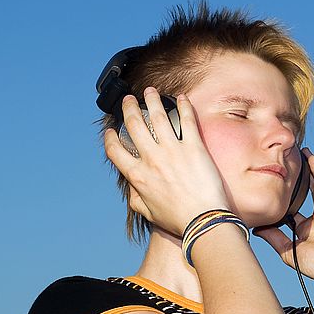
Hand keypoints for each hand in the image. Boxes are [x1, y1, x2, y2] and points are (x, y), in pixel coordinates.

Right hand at [103, 87, 231, 237]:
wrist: (204, 222)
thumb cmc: (178, 221)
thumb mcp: (147, 213)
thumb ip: (134, 198)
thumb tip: (130, 187)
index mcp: (137, 176)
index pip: (115, 151)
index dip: (110, 138)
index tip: (111, 131)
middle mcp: (151, 159)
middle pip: (134, 125)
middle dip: (129, 109)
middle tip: (129, 100)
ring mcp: (172, 151)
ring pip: (157, 116)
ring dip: (152, 100)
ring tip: (150, 92)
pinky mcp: (194, 147)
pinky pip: (186, 120)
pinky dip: (183, 106)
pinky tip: (181, 98)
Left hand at [252, 148, 313, 289]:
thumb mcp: (287, 250)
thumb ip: (273, 237)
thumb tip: (257, 228)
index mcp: (308, 226)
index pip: (294, 207)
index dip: (284, 196)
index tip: (271, 185)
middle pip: (306, 191)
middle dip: (298, 177)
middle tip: (285, 162)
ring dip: (309, 167)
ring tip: (299, 152)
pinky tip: (309, 157)